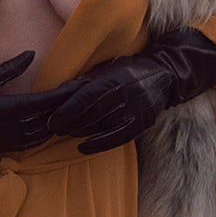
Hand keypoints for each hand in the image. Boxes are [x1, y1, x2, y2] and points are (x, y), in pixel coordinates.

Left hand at [47, 30, 215, 154]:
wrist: (164, 76)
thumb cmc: (128, 70)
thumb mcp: (107, 68)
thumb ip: (86, 80)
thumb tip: (60, 91)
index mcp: (114, 78)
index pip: (86, 97)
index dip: (67, 110)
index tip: (51, 121)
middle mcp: (125, 95)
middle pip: (91, 114)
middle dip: (69, 123)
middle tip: (53, 129)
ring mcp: (134, 111)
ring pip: (101, 126)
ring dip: (79, 132)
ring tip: (65, 133)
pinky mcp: (141, 124)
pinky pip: (116, 138)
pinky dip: (98, 144)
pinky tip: (82, 148)